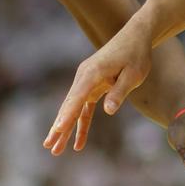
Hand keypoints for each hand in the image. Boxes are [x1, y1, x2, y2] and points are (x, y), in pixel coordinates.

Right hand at [44, 29, 151, 155]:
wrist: (135, 36)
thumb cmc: (136, 55)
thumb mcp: (133, 74)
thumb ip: (119, 92)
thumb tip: (108, 111)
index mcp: (92, 72)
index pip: (77, 97)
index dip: (67, 114)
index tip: (58, 129)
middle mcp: (84, 76)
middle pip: (69, 105)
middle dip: (58, 127)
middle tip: (48, 146)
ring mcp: (86, 81)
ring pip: (73, 108)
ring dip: (64, 129)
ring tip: (55, 149)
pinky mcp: (92, 85)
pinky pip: (84, 108)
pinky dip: (80, 123)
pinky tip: (78, 143)